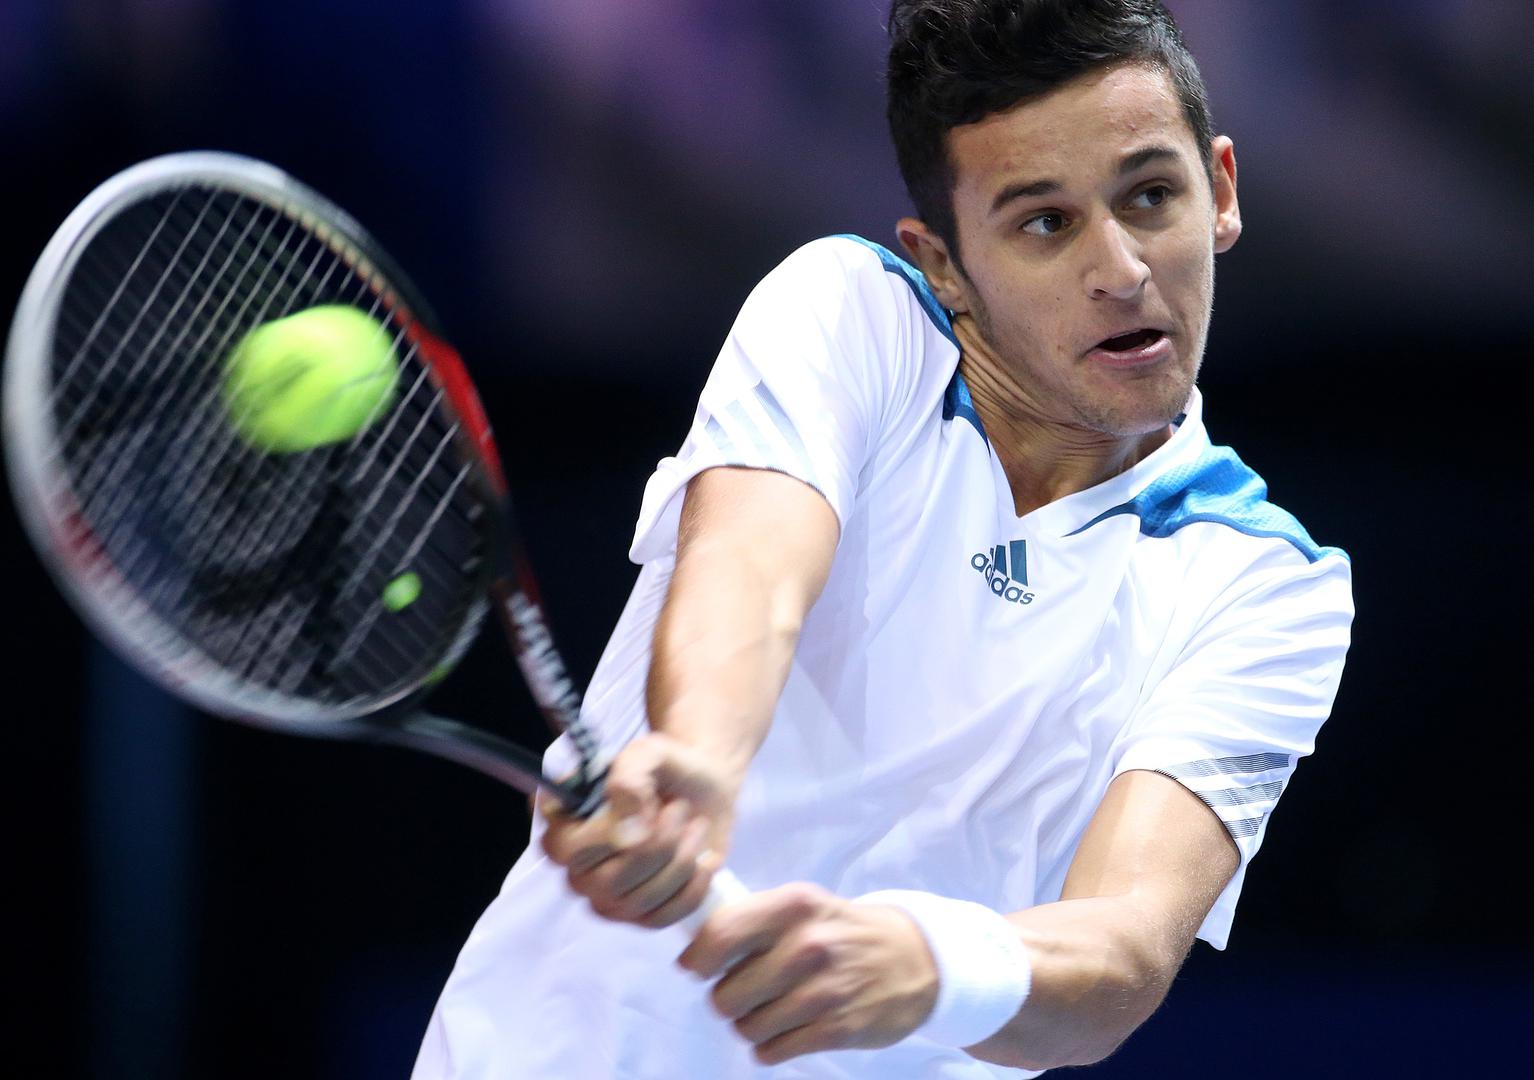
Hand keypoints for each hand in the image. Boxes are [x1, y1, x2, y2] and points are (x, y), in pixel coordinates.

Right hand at [539, 732, 737, 927]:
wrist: (703, 787)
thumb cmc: (664, 769)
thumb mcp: (644, 755)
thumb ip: (628, 781)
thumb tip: (628, 836)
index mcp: (562, 830)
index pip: (569, 851)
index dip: (613, 833)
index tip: (651, 800)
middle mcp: (577, 872)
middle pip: (613, 880)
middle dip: (661, 841)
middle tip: (680, 808)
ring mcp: (609, 900)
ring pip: (644, 899)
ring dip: (683, 857)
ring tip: (695, 825)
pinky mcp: (642, 916)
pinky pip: (669, 915)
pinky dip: (696, 884)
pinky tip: (705, 858)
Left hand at [678, 883, 938, 1064]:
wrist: (912, 958)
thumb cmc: (842, 930)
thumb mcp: (803, 904)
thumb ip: (753, 918)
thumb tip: (695, 946)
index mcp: (794, 905)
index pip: (719, 935)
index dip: (698, 959)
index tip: (699, 967)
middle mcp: (808, 945)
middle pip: (725, 994)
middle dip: (728, 998)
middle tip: (746, 991)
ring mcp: (824, 990)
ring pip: (746, 1026)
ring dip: (750, 1023)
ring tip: (771, 1008)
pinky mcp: (838, 1029)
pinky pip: (771, 1051)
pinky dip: (770, 1045)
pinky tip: (787, 1028)